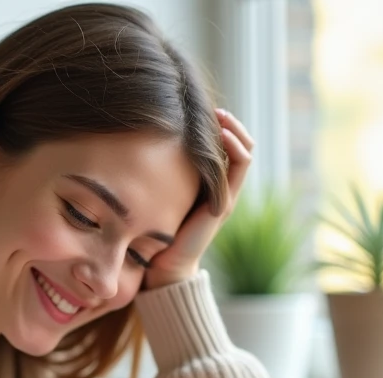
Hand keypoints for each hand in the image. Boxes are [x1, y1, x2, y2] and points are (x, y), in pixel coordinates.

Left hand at [145, 108, 254, 290]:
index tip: (200, 109)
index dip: (219, 124)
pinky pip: (240, 168)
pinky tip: (221, 135)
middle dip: (231, 123)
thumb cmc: (154, 228)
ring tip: (220, 115)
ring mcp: (227, 194)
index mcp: (209, 182)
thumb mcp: (158, 190)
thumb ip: (161, 170)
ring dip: (235, 130)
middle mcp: (222, 186)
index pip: (225, 144)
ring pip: (244, 152)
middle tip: (212, 108)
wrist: (165, 265)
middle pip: (241, 144)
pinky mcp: (225, 202)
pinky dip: (234, 147)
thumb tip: (138, 137)